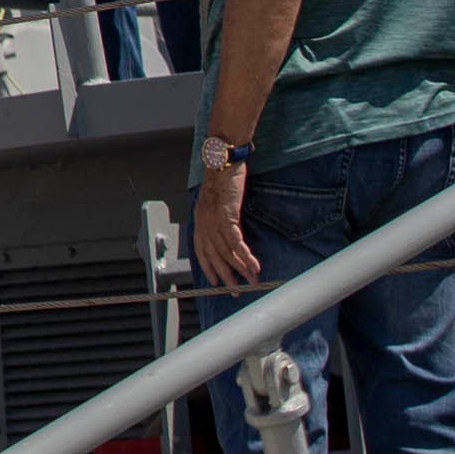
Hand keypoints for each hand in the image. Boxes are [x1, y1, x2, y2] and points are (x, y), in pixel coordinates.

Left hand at [195, 164, 259, 290]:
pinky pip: (236, 242)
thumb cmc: (222, 180)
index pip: (201, 250)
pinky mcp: (226, 216)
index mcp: (200, 221)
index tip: (215, 281)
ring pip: (226, 252)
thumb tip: (228, 231)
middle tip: (235, 292)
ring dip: (240, 269)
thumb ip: (219, 218)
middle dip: (225, 276)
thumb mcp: (217, 202)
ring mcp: (214, 220)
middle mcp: (204, 223)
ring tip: (251, 282)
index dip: (208, 266)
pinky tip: (254, 267)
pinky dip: (245, 256)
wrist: (222, 161)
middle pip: (214, 256)